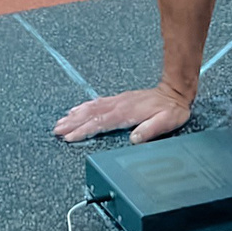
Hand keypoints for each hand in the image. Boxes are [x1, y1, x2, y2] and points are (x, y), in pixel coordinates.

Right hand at [53, 85, 190, 143]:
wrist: (174, 91)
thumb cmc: (171, 109)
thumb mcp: (166, 122)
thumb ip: (150, 130)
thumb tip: (134, 138)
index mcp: (127, 113)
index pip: (100, 123)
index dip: (84, 130)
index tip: (70, 137)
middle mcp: (119, 105)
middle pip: (91, 114)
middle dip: (72, 123)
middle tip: (57, 130)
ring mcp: (118, 101)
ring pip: (92, 108)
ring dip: (75, 115)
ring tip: (61, 122)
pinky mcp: (119, 99)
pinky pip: (98, 102)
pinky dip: (84, 106)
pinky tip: (77, 109)